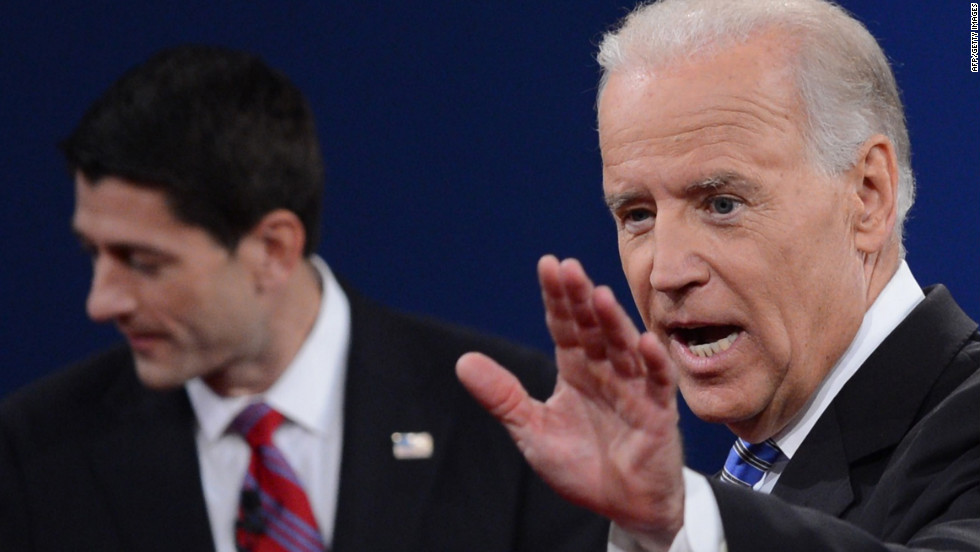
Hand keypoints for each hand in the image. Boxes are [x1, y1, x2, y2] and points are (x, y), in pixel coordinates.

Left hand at [456, 255, 684, 545]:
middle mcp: (606, 372)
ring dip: (614, 322)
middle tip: (568, 268)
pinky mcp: (658, 413)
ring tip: (599, 296)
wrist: (624, 508)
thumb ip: (502, 396)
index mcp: (576, 371)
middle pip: (593, 328)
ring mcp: (635, 389)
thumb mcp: (532, 431)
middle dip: (581, 299)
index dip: (557, 298)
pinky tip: (644, 342)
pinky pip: (659, 383)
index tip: (547, 264)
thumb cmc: (582, 465)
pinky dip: (654, 363)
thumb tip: (462, 361)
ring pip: (623, 348)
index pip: (565, 326)